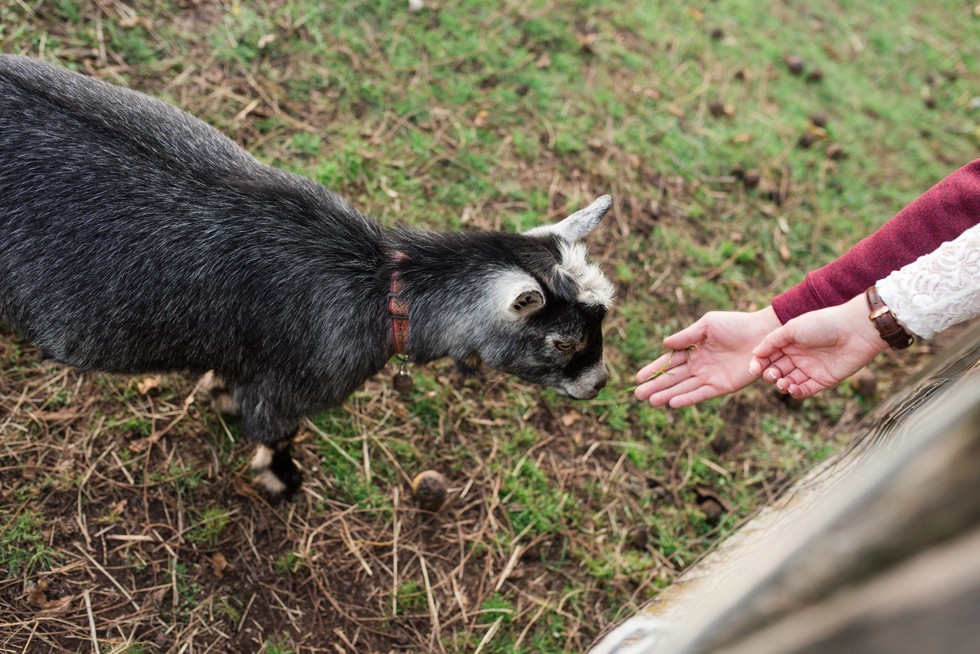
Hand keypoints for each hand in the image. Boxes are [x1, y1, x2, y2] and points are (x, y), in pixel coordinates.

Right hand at [634, 306, 781, 407]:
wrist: (763, 333)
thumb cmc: (736, 324)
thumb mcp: (707, 325)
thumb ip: (686, 336)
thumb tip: (664, 345)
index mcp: (694, 349)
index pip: (669, 361)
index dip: (654, 369)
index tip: (638, 377)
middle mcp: (699, 365)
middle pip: (673, 378)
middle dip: (655, 385)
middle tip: (638, 394)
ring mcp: (710, 377)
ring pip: (683, 388)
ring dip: (667, 394)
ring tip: (650, 401)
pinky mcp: (722, 386)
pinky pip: (701, 394)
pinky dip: (687, 399)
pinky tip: (672, 403)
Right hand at [749, 294, 889, 398]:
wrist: (855, 331)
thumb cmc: (822, 324)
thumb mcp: (791, 328)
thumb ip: (771, 341)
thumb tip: (755, 354)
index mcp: (788, 342)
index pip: (768, 356)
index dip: (759, 363)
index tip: (753, 368)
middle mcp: (798, 356)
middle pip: (776, 370)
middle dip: (770, 374)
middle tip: (772, 374)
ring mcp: (810, 369)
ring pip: (789, 382)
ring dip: (781, 385)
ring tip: (782, 383)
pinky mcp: (823, 380)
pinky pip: (805, 390)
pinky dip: (796, 392)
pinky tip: (792, 389)